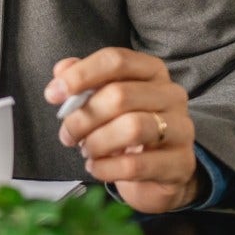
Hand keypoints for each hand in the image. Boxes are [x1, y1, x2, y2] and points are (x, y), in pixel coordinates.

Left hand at [48, 48, 200, 213]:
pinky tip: (96, 167)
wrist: (160, 173)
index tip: (53, 94)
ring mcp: (181, 129)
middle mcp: (171, 95)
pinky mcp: (180, 163)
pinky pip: (136, 165)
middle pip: (120, 95)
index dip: (80, 75)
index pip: (116, 61)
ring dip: (97, 142)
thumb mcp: (106, 102)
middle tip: (68, 134)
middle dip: (83, 117)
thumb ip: (84, 82)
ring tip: (86, 150)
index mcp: (152, 72)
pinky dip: (106, 168)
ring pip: (132, 127)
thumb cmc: (129, 131)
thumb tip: (62, 69)